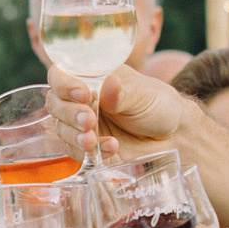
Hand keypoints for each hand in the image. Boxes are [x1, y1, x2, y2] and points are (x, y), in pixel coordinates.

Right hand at [45, 66, 191, 165]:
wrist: (173, 136)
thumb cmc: (158, 106)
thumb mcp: (144, 94)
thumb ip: (124, 93)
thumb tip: (109, 84)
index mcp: (91, 77)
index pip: (61, 75)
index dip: (64, 84)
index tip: (83, 94)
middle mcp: (82, 100)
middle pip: (55, 103)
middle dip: (68, 113)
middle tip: (89, 120)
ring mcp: (82, 125)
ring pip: (61, 128)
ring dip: (74, 135)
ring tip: (93, 140)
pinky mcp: (87, 149)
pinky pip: (75, 152)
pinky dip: (89, 152)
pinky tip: (111, 147)